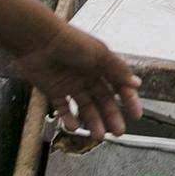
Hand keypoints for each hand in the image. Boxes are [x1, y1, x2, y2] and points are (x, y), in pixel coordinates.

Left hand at [11, 21, 141, 138]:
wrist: (38, 41)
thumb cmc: (69, 41)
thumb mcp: (100, 54)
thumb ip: (118, 70)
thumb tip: (136, 83)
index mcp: (101, 65)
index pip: (119, 86)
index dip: (129, 100)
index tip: (136, 114)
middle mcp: (87, 76)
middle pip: (104, 100)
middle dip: (112, 116)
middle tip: (119, 131)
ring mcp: (71, 84)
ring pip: (85, 107)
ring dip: (93, 121)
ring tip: (98, 135)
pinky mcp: (54, 91)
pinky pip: (63, 108)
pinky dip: (68, 119)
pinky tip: (74, 127)